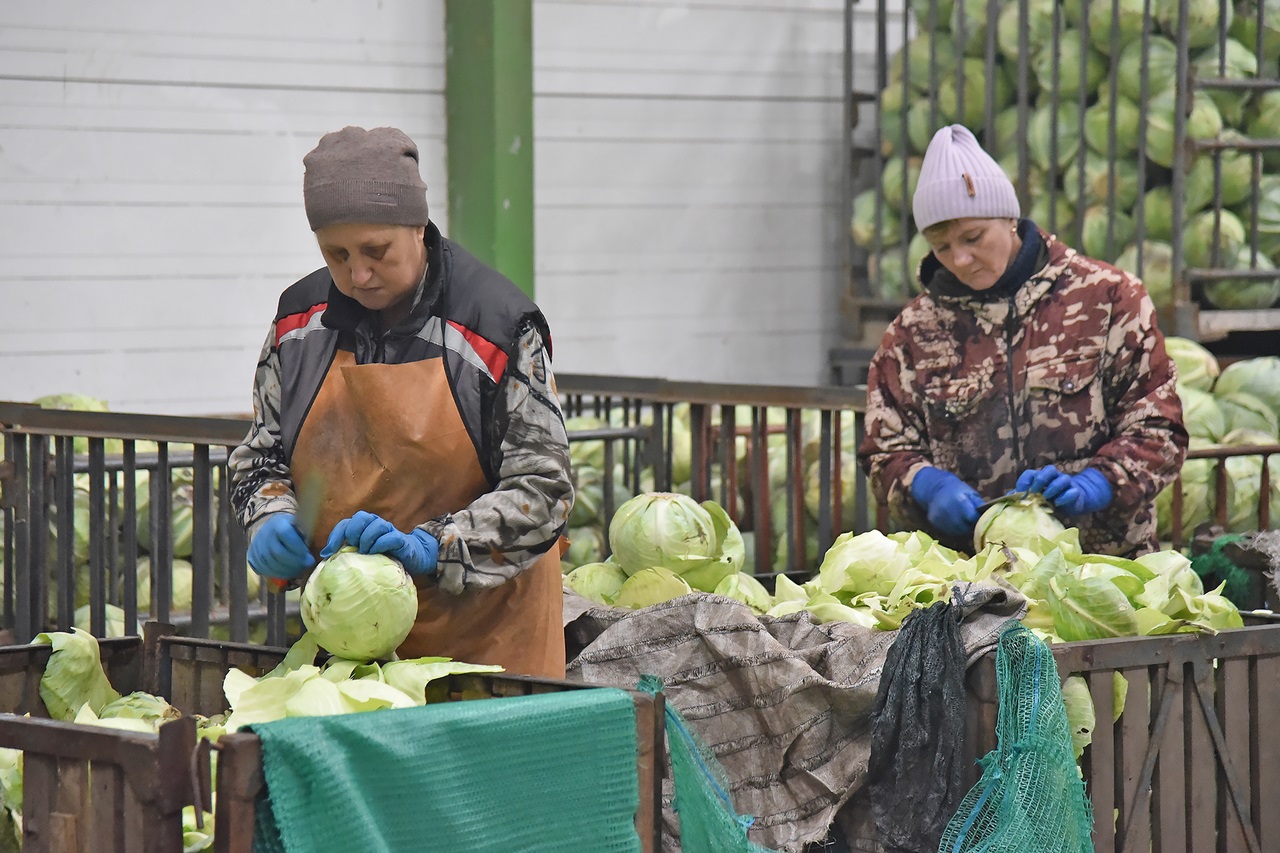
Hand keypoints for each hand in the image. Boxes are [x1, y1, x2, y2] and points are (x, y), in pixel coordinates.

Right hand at [247, 513, 314, 579]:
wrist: (267, 529)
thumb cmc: (290, 528)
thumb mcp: (299, 525)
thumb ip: (306, 534)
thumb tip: (322, 548)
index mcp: (278, 523)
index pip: (286, 535)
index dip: (299, 548)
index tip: (310, 557)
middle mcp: (264, 535)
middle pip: (279, 554)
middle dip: (296, 562)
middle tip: (307, 565)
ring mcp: (256, 548)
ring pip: (272, 564)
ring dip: (288, 570)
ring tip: (299, 570)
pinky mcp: (252, 559)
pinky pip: (265, 570)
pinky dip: (278, 574)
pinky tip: (288, 572)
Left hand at [320, 510, 439, 575]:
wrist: (412, 558)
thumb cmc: (384, 557)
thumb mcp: (363, 555)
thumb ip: (348, 552)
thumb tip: (325, 557)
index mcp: (364, 527)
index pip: (346, 523)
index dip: (335, 535)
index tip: (328, 553)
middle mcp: (376, 524)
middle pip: (360, 517)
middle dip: (354, 533)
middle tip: (354, 548)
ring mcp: (389, 530)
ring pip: (376, 525)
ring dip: (367, 539)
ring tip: (366, 553)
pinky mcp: (401, 539)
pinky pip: (390, 537)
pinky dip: (381, 544)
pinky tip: (377, 554)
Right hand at [910, 467, 982, 537]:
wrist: (934, 489)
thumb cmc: (956, 490)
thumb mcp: (970, 493)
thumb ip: (978, 505)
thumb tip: (989, 515)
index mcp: (959, 501)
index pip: (973, 517)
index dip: (979, 520)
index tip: (982, 519)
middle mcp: (948, 511)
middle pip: (965, 527)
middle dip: (972, 526)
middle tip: (974, 522)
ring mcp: (940, 518)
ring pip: (958, 531)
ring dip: (964, 529)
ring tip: (965, 522)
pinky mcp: (935, 523)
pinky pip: (949, 531)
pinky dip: (955, 529)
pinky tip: (956, 523)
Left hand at [1016, 466, 1112, 514]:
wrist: (1071, 503)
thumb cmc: (1049, 500)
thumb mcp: (1035, 498)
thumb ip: (1023, 497)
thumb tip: (1008, 498)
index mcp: (1041, 477)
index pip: (1031, 473)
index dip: (1024, 481)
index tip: (1020, 491)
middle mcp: (1054, 477)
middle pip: (1049, 470)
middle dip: (1040, 480)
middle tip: (1034, 491)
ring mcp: (1066, 483)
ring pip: (1063, 478)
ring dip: (1053, 488)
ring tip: (1047, 497)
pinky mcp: (1075, 492)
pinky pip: (1072, 491)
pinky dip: (1064, 497)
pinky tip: (1057, 503)